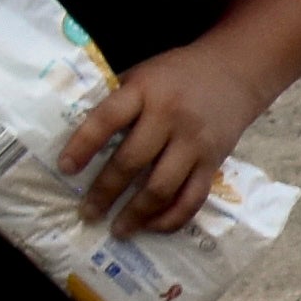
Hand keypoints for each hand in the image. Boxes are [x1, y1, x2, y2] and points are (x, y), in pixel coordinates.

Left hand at [59, 39, 276, 234]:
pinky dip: (171, 218)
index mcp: (145, 91)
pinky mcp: (214, 162)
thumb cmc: (178, 74)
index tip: (65, 169)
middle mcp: (170, 117)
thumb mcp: (143, 74)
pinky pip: (192, 198)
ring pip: (162, 187)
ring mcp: (195, 143)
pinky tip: (153, 227)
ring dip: (136, 214)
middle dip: (105, 191)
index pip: (107, 119)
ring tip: (118, 229)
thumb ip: (119, 102)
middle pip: (132, 161)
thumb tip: (82, 140)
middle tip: (87, 213)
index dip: (83, 145)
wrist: (236, 71)